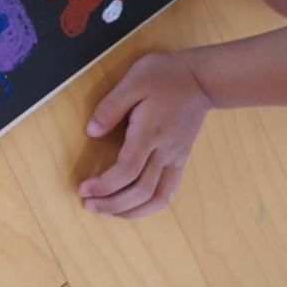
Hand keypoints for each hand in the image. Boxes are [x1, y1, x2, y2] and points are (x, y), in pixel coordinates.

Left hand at [78, 51, 212, 219]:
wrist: (202, 80)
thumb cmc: (165, 75)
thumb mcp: (133, 81)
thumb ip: (110, 107)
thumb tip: (91, 132)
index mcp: (149, 133)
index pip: (126, 171)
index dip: (104, 185)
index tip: (84, 189)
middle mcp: (164, 151)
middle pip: (140, 191)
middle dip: (113, 204)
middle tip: (90, 205)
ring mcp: (176, 157)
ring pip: (158, 198)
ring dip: (133, 211)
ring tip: (110, 211)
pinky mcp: (181, 158)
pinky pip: (169, 190)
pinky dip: (152, 203)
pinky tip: (136, 205)